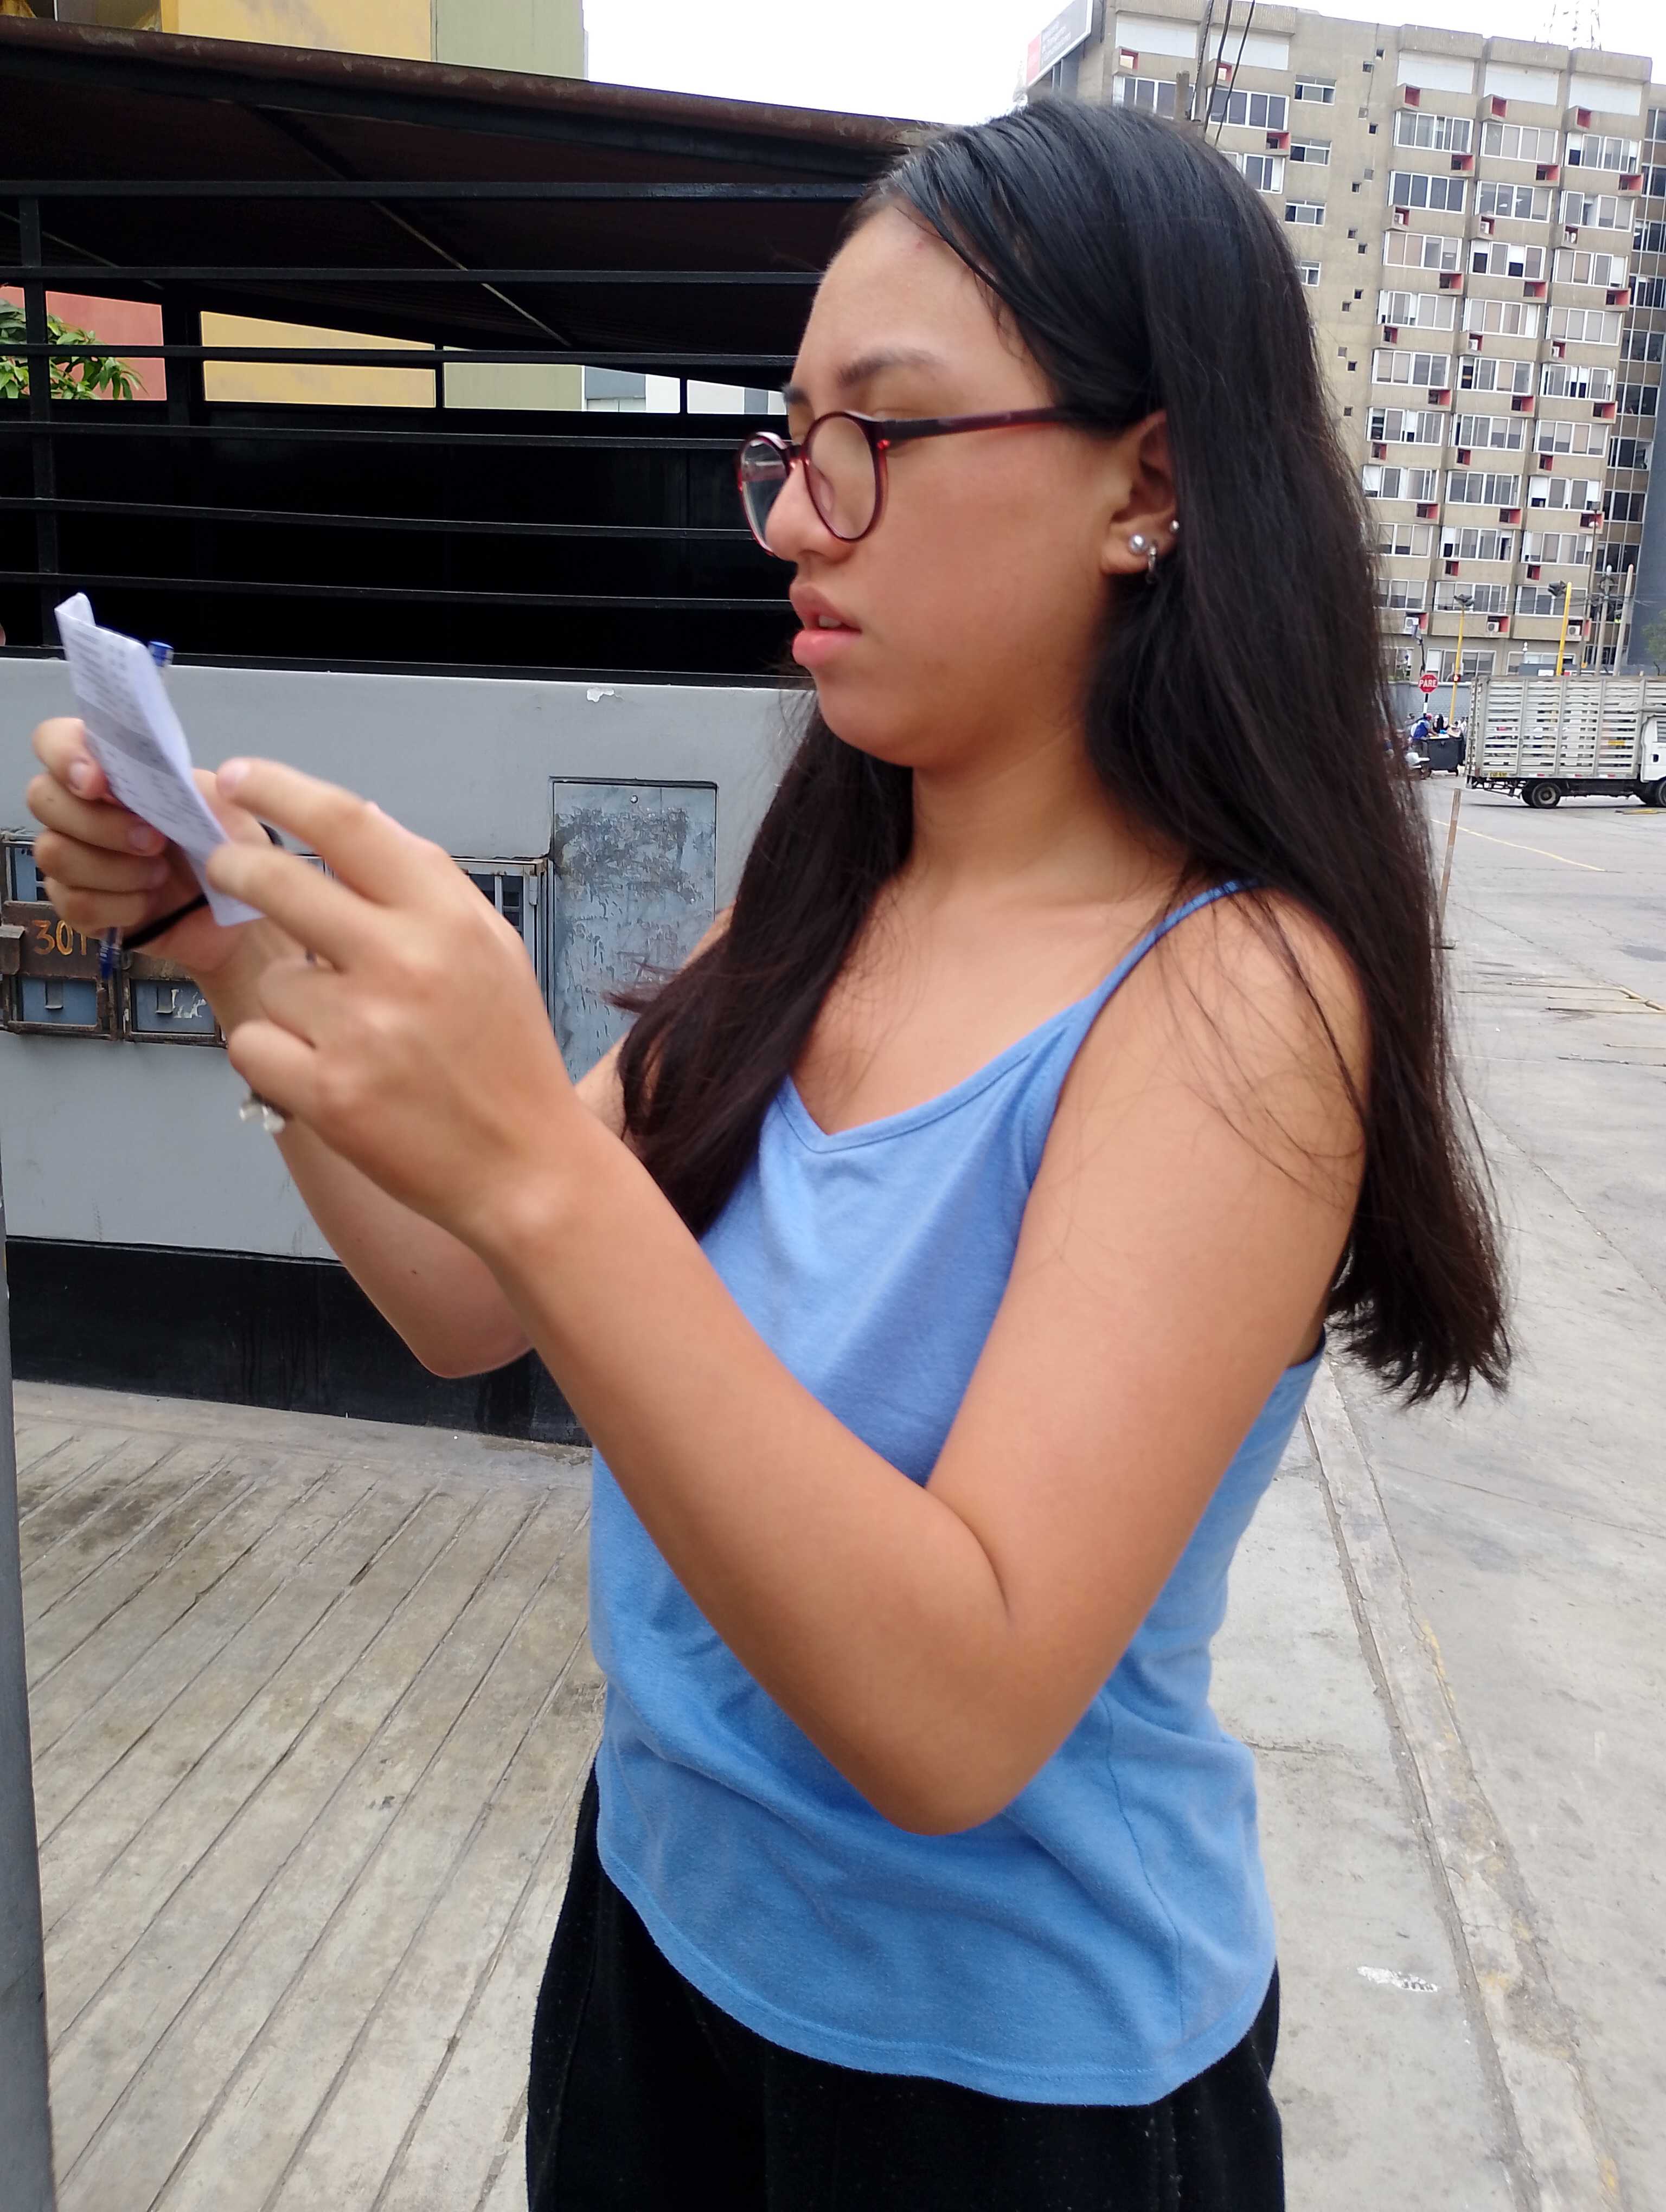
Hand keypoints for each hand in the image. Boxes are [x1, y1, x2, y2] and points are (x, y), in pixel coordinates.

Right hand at [26, 716, 287, 977]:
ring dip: (113, 868)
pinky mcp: (80, 905)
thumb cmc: (224, 849)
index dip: (64, 753)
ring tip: (159, 874)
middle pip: (42, 799)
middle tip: (154, 841)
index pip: (54, 740)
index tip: (97, 781)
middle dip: (99, 822)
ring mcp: (74, 859)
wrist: (236, 915)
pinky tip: (147, 903)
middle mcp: (80, 810)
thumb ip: (191, 783)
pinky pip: (74, 904)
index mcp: (110, 773)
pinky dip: (118, 905)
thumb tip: (165, 774)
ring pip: (54, 853)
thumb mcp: (225, 810)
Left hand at [203, 759, 582, 1247]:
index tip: (240, 778)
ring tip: (345, 1033)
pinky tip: (324, 1072)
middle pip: (277, 882)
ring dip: (290, 1000)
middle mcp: (404, 963)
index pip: (346, 824)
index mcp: (446, 919)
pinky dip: (275, 1056)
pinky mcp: (328, 1093)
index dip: (280, 790)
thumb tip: (362, 820)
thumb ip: (429, 883)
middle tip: (227, 870)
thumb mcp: (492, 950)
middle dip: (234, 867)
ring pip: (270, 978)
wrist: (526, 1166)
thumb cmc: (507, 1056)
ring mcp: (362, 1030)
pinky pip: (253, 1044)